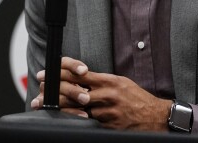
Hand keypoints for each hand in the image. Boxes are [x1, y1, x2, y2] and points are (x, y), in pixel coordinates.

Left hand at [32, 56, 171, 130]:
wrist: (156, 116)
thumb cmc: (138, 98)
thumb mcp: (121, 83)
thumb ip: (102, 80)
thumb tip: (82, 78)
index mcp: (110, 81)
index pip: (81, 74)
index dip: (62, 72)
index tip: (49, 72)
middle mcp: (108, 94)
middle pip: (75, 91)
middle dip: (56, 91)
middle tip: (41, 91)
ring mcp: (108, 112)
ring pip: (79, 109)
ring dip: (62, 108)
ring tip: (47, 106)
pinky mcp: (109, 126)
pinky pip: (89, 123)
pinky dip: (76, 121)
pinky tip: (65, 120)